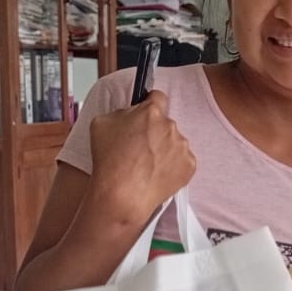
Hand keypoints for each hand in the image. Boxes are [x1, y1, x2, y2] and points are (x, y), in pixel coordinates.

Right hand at [90, 91, 195, 226]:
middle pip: (165, 123)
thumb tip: (131, 113)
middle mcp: (171, 126)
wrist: (123, 194)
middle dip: (155, 131)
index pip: (158, 96)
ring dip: (165, 148)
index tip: (146, 112)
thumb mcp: (102, 122)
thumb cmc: (110, 160)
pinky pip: (182, 161)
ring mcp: (182, 147)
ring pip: (174, 142)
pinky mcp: (189, 166)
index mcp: (151, 111)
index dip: (150, 102)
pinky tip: (157, 174)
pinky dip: (173, 166)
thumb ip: (122, 112)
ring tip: (147, 165)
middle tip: (140, 147)